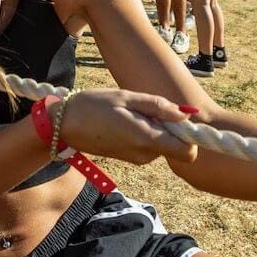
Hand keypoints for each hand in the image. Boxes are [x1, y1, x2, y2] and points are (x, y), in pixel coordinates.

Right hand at [60, 89, 197, 164]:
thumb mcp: (127, 97)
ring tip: (131, 113)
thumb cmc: (94, 106)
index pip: (188, 152)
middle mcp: (145, 154)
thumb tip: (186, 114)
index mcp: (146, 139)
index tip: (177, 118)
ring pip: (163, 144)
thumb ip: (159, 106)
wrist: (66, 124)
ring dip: (156, 127)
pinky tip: (126, 121)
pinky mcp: (132, 158)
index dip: (190, 135)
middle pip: (177, 145)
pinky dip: (146, 132)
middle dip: (170, 127)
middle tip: (145, 109)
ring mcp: (138, 159)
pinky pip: (151, 145)